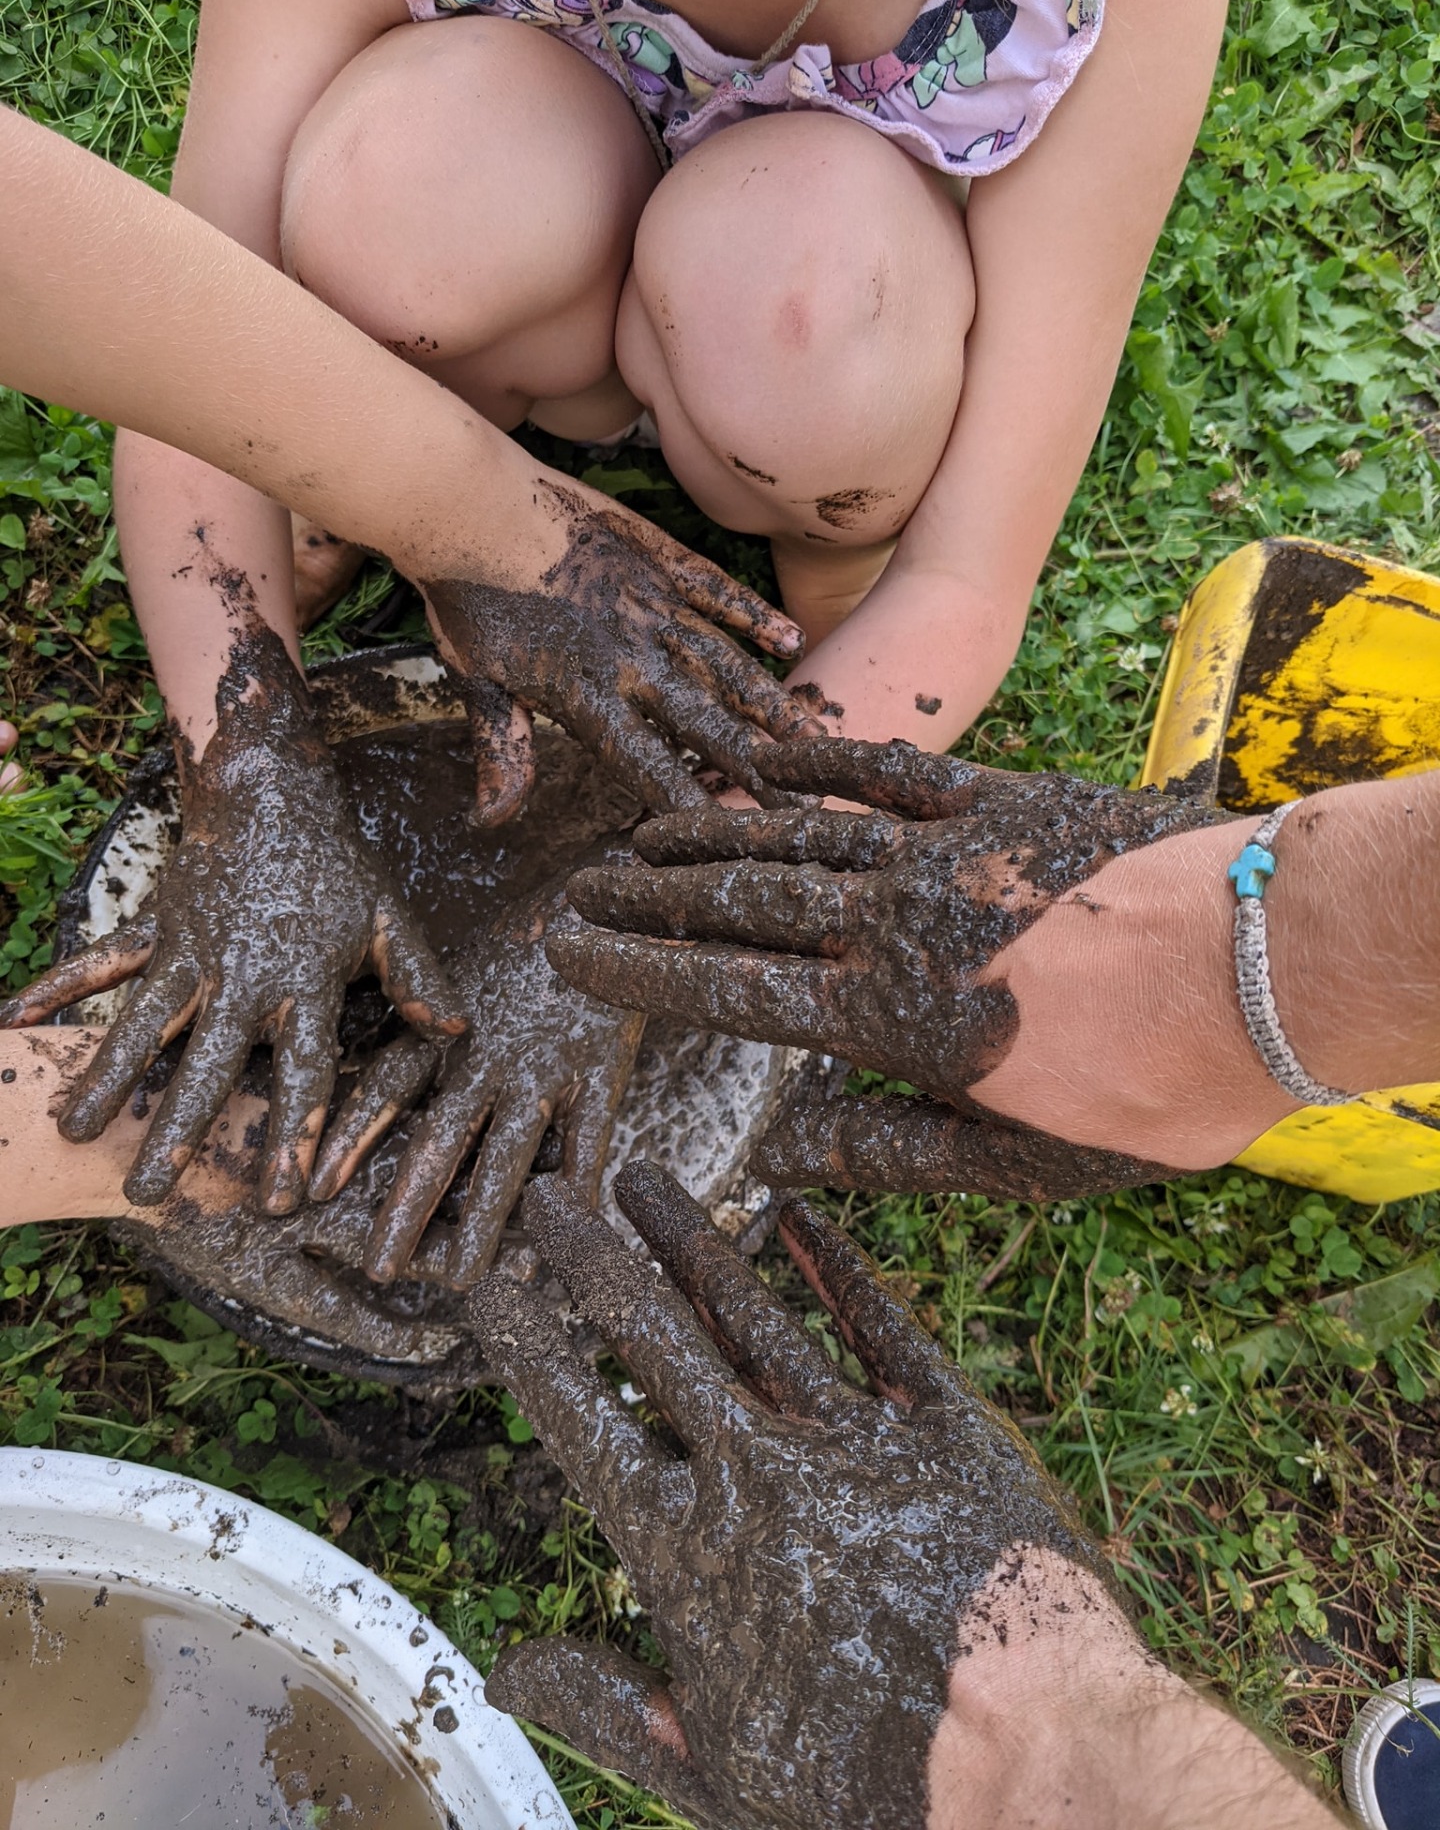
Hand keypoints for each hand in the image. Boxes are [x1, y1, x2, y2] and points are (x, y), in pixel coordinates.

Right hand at [0, 608, 463, 1210]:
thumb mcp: (390, 920)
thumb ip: (418, 978)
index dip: (296, 1137)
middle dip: (180, 1129)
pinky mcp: (155, 928)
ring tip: (74, 1130)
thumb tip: (456, 1031)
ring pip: (142, 1024)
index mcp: (305, 984)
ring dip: (107, 1076)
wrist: (271, 793)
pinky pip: (99, 962)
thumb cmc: (337, 868)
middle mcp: (243, 977)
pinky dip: (57, 988)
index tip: (281, 1200)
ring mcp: (191, 953)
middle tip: (151, 1190)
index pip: (304, 1074)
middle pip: (209, 1067)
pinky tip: (16, 1023)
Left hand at [311, 862, 643, 1285]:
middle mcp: (487, 1056)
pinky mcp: (601, 1076)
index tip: (314, 1189)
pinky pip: (587, 1147)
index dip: (349, 1140)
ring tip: (463, 1279)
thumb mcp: (452, 962)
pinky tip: (564, 1240)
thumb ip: (410, 1004)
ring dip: (482, 1223)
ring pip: (508, 1159)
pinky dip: (576, 1196)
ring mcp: (545, 1070)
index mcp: (445, 1028)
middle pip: (440, 1142)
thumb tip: (356, 1049)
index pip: (385, 1088)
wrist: (604, 898)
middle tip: (380, 1268)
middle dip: (406, 1209)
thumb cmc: (518, 931)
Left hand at [422, 487, 821, 823]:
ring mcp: (651, 604)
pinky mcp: (656, 558)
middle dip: (754, 768)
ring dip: (769, 703)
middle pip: (705, 722)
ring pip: (725, 662)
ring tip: (811, 737)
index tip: (724, 839)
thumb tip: (491, 822)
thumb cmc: (465, 597)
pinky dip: (754, 615)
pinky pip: (716, 591)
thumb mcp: (477, 684)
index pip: (648, 765)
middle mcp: (632, 656)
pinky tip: (791, 638)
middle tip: (800, 803)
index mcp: (586, 696)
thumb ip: (503, 752)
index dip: (687, 805)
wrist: (464, 504)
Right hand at [472, 1162, 1112, 1829]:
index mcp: (690, 1548)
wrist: (1031, 1756)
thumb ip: (604, 1706)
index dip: (529, 1351)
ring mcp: (851, 1435)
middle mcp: (757, 1468)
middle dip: (592, 1259)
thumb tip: (514, 1668)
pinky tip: (797, 1214)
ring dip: (691, 1239)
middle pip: (652, 1336)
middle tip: (551, 1196)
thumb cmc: (870, 1787)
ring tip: (645, 1181)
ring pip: (751, 1310)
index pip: (580, 1423)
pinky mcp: (941, 1424)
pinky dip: (836, 1265)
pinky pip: (877, 1324)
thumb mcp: (712, 1771)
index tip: (492, 1291)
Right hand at [548, 737, 1268, 1199]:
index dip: (641, 970)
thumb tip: (779, 1160)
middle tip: (585, 886)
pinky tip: (765, 759)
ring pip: (798, 833)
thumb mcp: (1020, 1163)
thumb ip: (887, 1156)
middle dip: (652, 897)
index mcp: (894, 1020)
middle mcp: (898, 923)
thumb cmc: (1156, 1084)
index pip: (731, 988)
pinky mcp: (1000, 800)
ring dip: (715, 832)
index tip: (574, 950)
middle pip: (743, 900)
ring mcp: (945, 851)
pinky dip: (817, 765)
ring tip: (650, 831)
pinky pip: (886, 773)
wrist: (1271, 965)